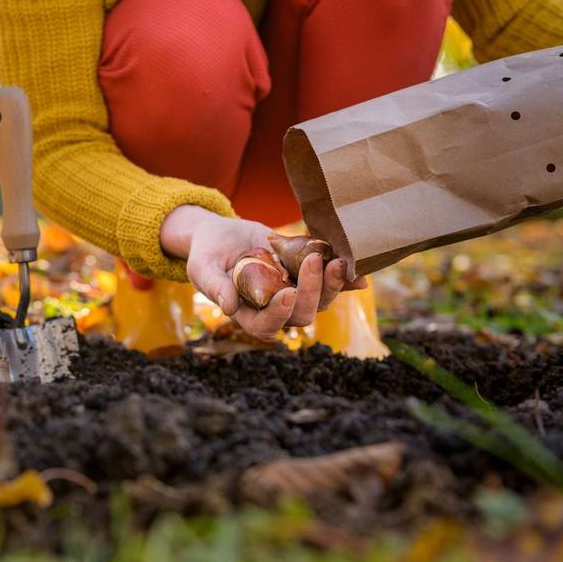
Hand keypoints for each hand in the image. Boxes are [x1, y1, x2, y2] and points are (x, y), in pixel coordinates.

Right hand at [160, 205, 366, 340]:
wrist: (222, 236)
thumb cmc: (207, 254)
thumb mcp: (202, 267)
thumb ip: (214, 286)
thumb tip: (228, 307)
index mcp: (247, 314)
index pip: (265, 326)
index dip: (279, 315)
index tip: (287, 294)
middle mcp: (274, 309)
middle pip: (300, 315)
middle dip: (311, 292)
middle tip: (312, 262)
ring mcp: (293, 293)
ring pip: (320, 301)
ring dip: (332, 285)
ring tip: (336, 261)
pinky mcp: (305, 276)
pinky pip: (330, 283)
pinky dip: (345, 281)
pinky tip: (359, 275)